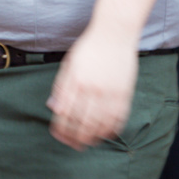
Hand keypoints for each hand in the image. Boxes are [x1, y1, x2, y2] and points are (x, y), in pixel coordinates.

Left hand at [47, 33, 136, 149]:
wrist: (114, 34)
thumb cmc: (88, 48)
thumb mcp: (69, 64)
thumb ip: (61, 87)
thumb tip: (53, 108)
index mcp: (75, 82)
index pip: (65, 114)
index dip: (60, 129)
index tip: (58, 135)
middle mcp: (92, 89)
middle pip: (82, 124)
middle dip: (75, 139)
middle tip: (73, 144)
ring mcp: (110, 93)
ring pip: (100, 125)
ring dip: (93, 138)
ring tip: (87, 143)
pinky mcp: (124, 94)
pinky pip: (118, 119)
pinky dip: (111, 130)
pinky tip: (105, 134)